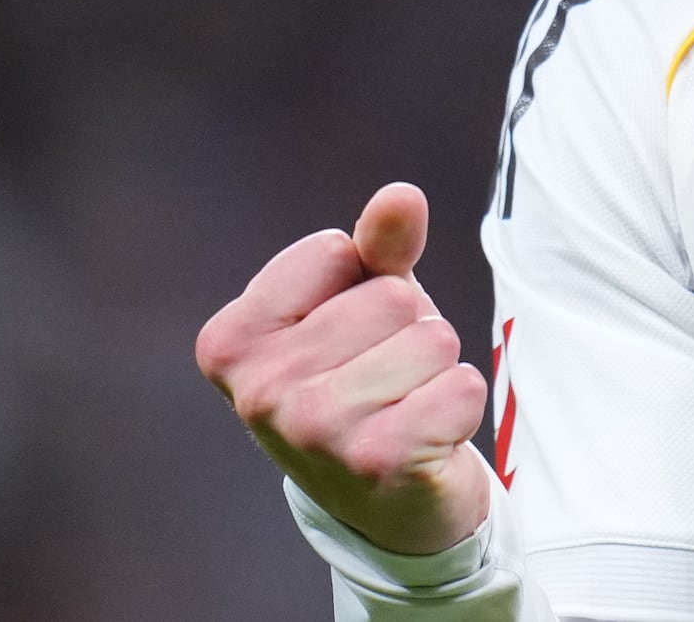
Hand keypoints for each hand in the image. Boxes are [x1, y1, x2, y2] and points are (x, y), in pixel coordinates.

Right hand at [195, 183, 490, 554]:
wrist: (390, 499)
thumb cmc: (369, 377)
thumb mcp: (364, 301)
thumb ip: (378, 244)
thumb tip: (400, 195)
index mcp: (231, 342)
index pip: (332, 250)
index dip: (360, 284)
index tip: (345, 337)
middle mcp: (260, 392)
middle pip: (391, 298)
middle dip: (407, 330)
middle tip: (384, 381)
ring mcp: (315, 433)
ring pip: (432, 339)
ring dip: (437, 369)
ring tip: (406, 407)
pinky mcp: (378, 464)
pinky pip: (462, 387)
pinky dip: (461, 405)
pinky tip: (429, 439)